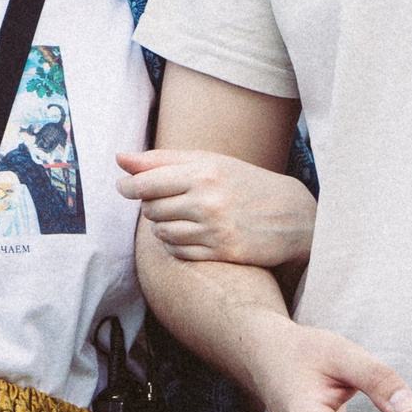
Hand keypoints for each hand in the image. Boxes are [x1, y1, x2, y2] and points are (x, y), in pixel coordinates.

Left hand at [116, 148, 314, 266]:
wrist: (292, 214)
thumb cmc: (243, 182)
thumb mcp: (209, 161)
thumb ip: (162, 160)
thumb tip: (120, 158)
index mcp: (204, 172)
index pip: (147, 182)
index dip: (129, 186)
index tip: (124, 187)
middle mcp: (208, 200)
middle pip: (151, 208)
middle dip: (151, 205)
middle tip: (165, 200)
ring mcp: (215, 229)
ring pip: (161, 232)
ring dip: (162, 226)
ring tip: (177, 217)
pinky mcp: (222, 252)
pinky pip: (178, 252)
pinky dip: (175, 244)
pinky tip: (189, 234)